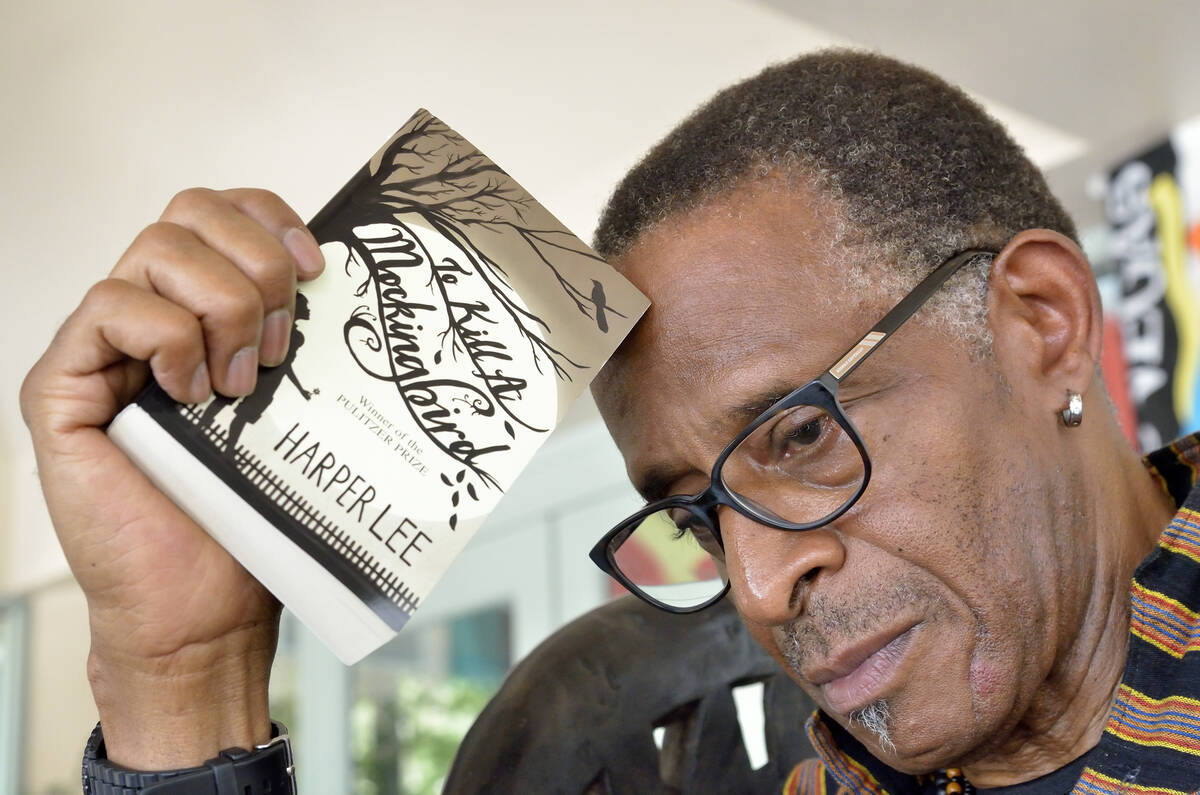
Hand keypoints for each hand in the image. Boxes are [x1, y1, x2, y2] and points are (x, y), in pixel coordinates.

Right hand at [20, 188, 324, 767]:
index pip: (222, 209)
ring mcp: (99, 346)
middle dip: (257, 264)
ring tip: (242, 385)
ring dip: (223, 309)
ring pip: (156, 248)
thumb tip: (348, 276)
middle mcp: (146, 314)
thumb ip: (297, 332)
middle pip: (189, 210)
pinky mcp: (60, 384)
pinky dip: (168, 339)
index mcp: (199, 308)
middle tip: (285, 346)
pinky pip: (110, 307)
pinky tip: (191, 396)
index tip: (318, 269)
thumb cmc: (249, 512)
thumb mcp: (294, 403)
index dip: (272, 218)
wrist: (204, 602)